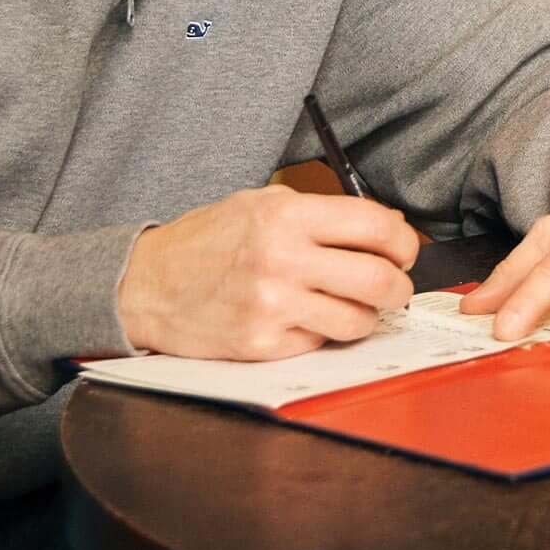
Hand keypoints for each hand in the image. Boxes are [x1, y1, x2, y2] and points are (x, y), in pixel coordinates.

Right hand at [116, 186, 418, 359]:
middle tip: (394, 286)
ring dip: (366, 316)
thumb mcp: (261, 204)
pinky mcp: (263, 345)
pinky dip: (322, 333)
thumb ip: (322, 213)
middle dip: (399, 286)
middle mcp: (282, 261)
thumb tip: (388, 227)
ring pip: (358, 321)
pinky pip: (321, 343)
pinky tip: (304, 318)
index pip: (376, 226)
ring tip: (351, 304)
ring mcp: (273, 307)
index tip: (404, 250)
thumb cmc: (206, 241)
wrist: (145, 285)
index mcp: (286, 218)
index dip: (404, 241)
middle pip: (379, 280)